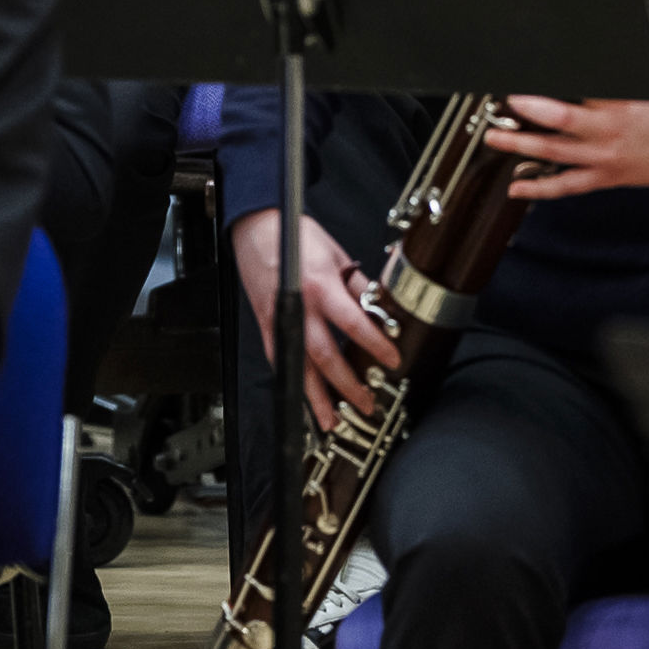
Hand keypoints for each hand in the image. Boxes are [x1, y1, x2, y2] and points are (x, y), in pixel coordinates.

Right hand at [232, 205, 398, 430]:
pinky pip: (282, 361)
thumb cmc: (297, 236)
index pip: (353, 323)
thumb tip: (379, 309)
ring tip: (332, 421)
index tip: (392, 361)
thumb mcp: (337, 254)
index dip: (374, 344)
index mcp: (321, 286)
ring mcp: (280, 320)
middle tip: (366, 404)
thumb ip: (357, 285)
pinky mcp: (267, 326)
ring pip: (299, 367)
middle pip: (325, 356)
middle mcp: (299, 307)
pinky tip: (304, 399)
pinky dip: (295, 383)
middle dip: (346, 384)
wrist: (256, 228)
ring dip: (316, 398)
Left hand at [484, 93, 648, 201]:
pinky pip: (566, 186)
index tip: (525, 83)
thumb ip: (607, 84)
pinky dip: (540, 188)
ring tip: (495, 138)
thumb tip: (582, 72)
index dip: (549, 89)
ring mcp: (603, 159)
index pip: (579, 90)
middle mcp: (608, 132)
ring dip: (521, 146)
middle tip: (503, 106)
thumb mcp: (641, 87)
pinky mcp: (603, 178)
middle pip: (560, 121)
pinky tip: (518, 187)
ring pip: (555, 154)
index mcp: (619, 103)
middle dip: (527, 113)